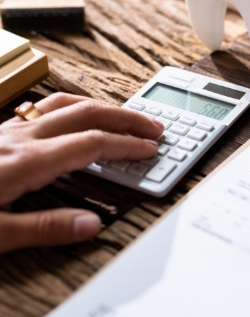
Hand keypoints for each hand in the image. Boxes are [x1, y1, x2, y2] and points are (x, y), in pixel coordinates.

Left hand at [0, 92, 162, 252]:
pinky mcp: (3, 130)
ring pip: (68, 103)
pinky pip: (47, 105)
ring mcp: (12, 129)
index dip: (127, 144)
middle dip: (127, 118)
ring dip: (103, 108)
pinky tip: (80, 115)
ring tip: (124, 117)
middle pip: (88, 113)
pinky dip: (75, 105)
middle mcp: (23, 137)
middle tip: (153, 126)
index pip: (92, 143)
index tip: (149, 149)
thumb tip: (91, 225)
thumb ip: (45, 228)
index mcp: (27, 161)